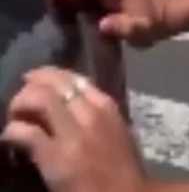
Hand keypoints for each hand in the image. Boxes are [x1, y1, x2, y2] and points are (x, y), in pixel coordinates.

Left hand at [1, 67, 147, 191]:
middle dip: (30, 86)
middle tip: (20, 100)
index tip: (35, 79)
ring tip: (15, 117)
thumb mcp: (116, 131)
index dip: (49, 75)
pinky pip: (23, 132)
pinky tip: (10, 139)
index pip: (74, 78)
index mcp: (106, 107)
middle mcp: (90, 113)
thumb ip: (95, 115)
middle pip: (53, 84)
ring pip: (37, 99)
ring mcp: (72, 134)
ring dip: (19, 104)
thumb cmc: (121, 168)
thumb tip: (67, 104)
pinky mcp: (54, 155)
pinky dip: (11, 132)